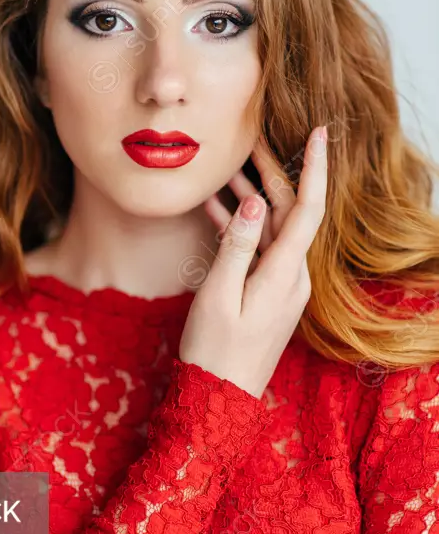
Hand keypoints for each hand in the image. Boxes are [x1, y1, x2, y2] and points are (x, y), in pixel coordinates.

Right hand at [178, 126, 327, 398]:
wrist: (219, 399)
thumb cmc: (214, 351)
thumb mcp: (218, 295)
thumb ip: (237, 245)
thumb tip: (256, 201)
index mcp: (284, 275)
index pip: (308, 210)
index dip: (315, 169)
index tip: (320, 133)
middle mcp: (292, 277)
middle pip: (288, 213)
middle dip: (272, 174)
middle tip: (250, 140)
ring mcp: (282, 286)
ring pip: (272, 228)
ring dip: (252, 197)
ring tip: (225, 168)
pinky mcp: (268, 293)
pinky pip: (260, 249)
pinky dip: (241, 226)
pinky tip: (216, 208)